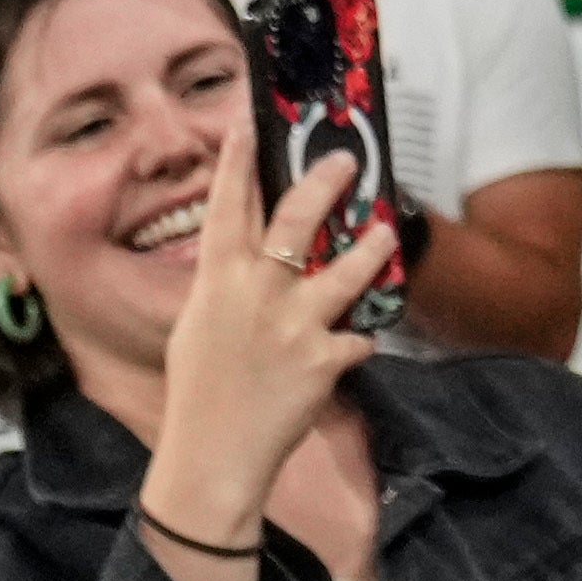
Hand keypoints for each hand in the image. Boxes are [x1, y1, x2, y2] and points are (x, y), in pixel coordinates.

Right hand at [140, 109, 397, 548]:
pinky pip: (356, 337)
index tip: (250, 122)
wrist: (212, 458)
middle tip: (347, 161)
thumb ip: (223, 288)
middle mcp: (256, 293)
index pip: (228, 205)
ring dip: (371, 248)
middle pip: (296, 219)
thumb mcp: (195, 328)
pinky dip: (358, 339)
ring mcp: (293, 326)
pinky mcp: (323, 360)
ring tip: (386, 233)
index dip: (239, 159)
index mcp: (216, 281)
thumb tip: (246, 258)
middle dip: (325, 182)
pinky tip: (356, 343)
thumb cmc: (198, 394)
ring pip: (346, 270)